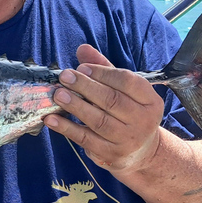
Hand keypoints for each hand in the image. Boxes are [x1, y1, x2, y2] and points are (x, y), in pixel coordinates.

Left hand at [43, 44, 163, 173]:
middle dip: (86, 87)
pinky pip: (85, 139)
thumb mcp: (122, 90)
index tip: (81, 67)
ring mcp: (127, 140)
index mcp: (150, 100)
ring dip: (76, 106)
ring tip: (58, 94)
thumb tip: (82, 49)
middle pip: (112, 100)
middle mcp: (143, 121)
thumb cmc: (127, 112)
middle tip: (65, 77)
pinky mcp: (110, 154)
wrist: (140, 152)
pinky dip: (67, 128)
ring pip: (99, 121)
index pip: (129, 82)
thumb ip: (104, 67)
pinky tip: (51, 119)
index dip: (103, 73)